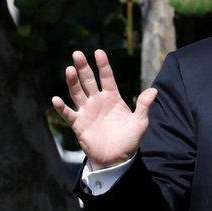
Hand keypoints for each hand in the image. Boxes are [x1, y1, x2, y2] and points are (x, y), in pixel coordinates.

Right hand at [51, 49, 157, 169]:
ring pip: (77, 93)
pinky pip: (68, 113)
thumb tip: (154, 90)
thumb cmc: (129, 139)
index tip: (98, 51)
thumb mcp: (140, 122)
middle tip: (77, 53)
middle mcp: (97, 101)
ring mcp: (87, 111)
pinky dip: (62, 107)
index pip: (107, 77)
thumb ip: (144, 106)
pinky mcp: (78, 124)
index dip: (103, 65)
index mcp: (113, 98)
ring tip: (69, 69)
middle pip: (88, 80)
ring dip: (72, 82)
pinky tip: (56, 99)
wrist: (117, 158)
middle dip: (83, 67)